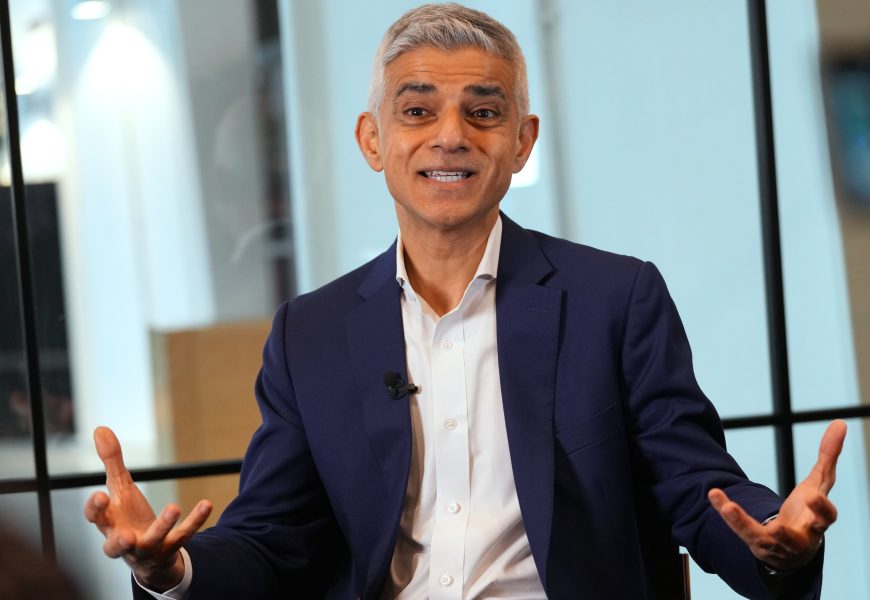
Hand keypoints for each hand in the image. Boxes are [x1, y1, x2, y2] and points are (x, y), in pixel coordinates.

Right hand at [83, 426, 212, 590]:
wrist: (148, 554)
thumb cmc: (127, 517)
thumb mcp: (120, 488)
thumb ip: (111, 461)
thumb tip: (100, 428)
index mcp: (109, 523)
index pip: (96, 519)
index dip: (95, 510)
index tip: (100, 495)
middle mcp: (124, 539)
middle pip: (116, 545)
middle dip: (119, 542)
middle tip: (125, 535)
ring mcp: (148, 547)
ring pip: (153, 541)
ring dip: (162, 526)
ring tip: (173, 508)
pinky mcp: (170, 548)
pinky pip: (184, 535)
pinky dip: (195, 521)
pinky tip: (207, 504)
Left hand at [708, 420, 845, 571]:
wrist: (795, 549)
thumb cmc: (810, 512)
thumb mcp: (819, 483)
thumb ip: (828, 456)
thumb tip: (840, 423)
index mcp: (819, 521)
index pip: (826, 517)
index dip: (821, 509)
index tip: (813, 497)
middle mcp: (801, 537)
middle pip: (799, 539)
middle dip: (787, 534)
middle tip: (778, 527)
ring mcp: (778, 544)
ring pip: (763, 538)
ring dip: (744, 524)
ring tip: (729, 508)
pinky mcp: (757, 543)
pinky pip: (740, 529)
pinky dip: (728, 514)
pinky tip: (714, 495)